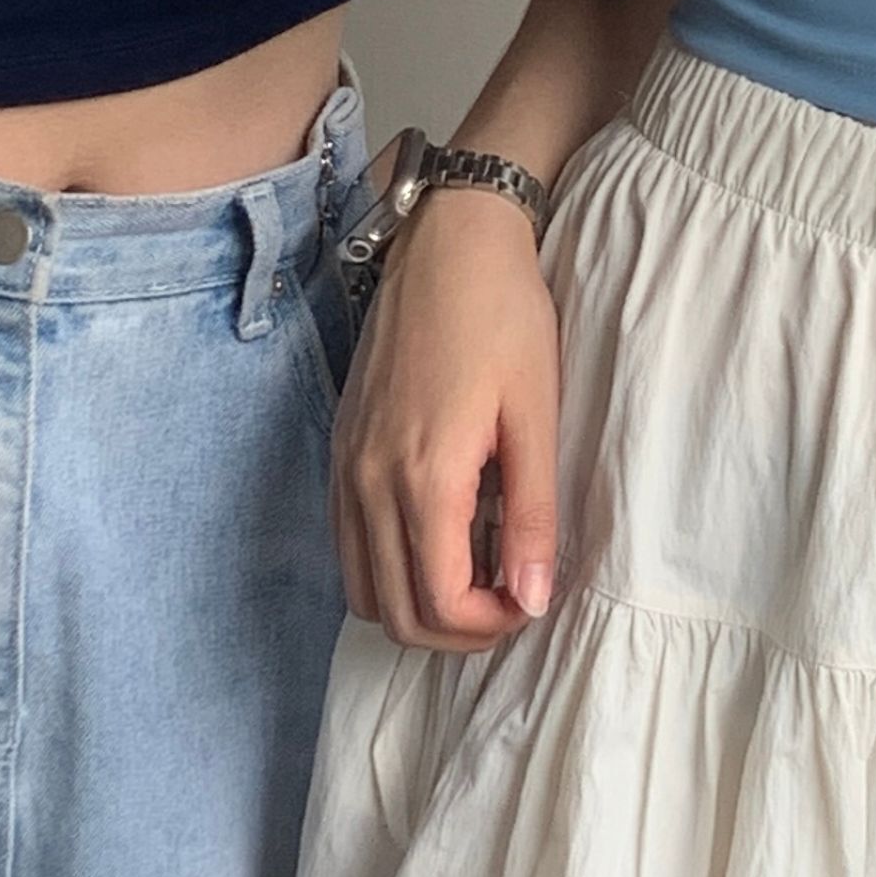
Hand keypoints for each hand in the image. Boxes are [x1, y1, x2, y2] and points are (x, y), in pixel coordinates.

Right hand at [335, 187, 561, 652]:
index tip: (531, 599)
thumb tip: (534, 599)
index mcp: (424, 478)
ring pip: (364, 589)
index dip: (491, 626)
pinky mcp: (339, 450)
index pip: (440, 605)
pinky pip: (350, 544)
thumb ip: (531, 515)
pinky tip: (440, 539)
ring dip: (418, 605)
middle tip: (510, 600)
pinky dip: (389, 568)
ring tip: (478, 574)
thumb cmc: (502, 319)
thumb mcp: (536, 416)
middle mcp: (369, 483)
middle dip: (457, 631)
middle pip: (395, 615)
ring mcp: (345, 468)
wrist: (445, 245)